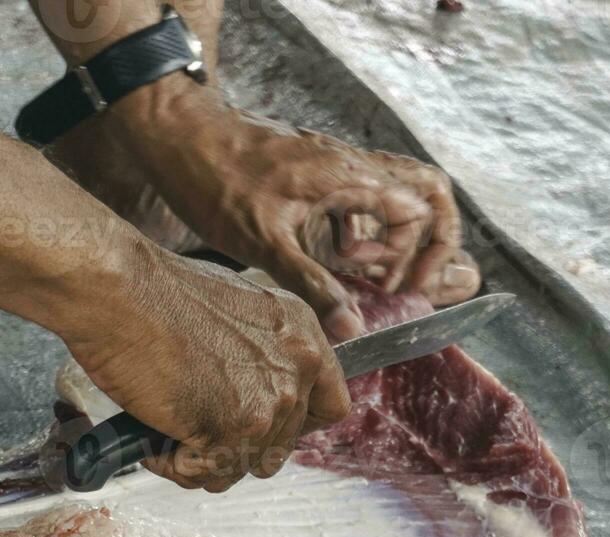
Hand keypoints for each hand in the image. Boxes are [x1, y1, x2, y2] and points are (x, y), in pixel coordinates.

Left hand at [54, 84, 482, 338]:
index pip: (418, 210)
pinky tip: (339, 251)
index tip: (380, 287)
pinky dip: (370, 223)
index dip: (409, 255)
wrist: (178, 137)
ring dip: (400, 231)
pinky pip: (369, 191)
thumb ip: (313, 285)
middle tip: (405, 279)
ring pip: (401, 187)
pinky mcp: (320, 168)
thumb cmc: (214, 180)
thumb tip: (352, 327)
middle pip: (428, 189)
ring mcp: (337, 162)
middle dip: (432, 238)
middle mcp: (351, 164)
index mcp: (346, 177)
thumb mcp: (263, 244)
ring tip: (369, 267)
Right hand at [60, 241, 349, 490]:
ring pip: (242, 467)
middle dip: (236, 446)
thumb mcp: (237, 310)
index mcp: (303, 334)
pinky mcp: (232, 430)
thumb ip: (262, 354)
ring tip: (167, 429)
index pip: (331, 407)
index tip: (263, 428)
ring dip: (203, 459)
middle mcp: (298, 368)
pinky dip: (173, 465)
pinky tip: (153, 434)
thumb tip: (254, 394)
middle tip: (195, 429)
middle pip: (281, 447)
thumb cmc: (155, 292)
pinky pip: (206, 475)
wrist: (117, 287)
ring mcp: (268, 403)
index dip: (294, 427)